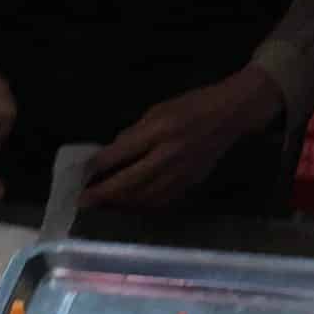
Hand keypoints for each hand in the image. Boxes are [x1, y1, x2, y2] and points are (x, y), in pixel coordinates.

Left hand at [86, 68, 284, 206]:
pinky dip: (139, 206)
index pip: (120, 154)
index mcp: (160, 130)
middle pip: (129, 182)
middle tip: (82, 203)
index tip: (81, 175)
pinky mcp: (189, 183)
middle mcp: (170, 154)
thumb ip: (133, 134)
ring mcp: (181, 172)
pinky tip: (127, 206)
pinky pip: (159, 201)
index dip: (98, 167)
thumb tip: (108, 156)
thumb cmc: (192, 106)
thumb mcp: (158, 110)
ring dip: (119, 205)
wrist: (232, 114)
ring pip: (143, 197)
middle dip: (102, 194)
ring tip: (101, 207)